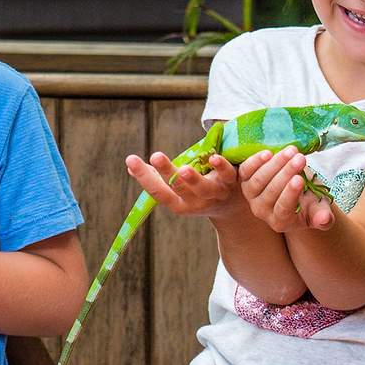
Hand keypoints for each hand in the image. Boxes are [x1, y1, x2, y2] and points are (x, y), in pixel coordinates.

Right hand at [125, 150, 241, 219]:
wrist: (234, 207)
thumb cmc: (198, 192)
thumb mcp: (178, 190)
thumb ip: (157, 178)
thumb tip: (129, 166)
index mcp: (179, 203)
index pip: (158, 192)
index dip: (144, 177)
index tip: (131, 159)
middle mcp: (195, 202)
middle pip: (179, 188)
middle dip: (166, 172)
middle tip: (155, 156)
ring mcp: (214, 194)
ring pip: (203, 188)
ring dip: (192, 179)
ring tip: (183, 169)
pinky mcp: (232, 183)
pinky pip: (227, 175)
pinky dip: (221, 167)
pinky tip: (213, 157)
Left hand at [239, 146, 334, 231]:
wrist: (296, 192)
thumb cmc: (309, 202)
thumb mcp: (319, 209)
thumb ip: (323, 216)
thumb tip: (325, 219)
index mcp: (281, 222)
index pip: (283, 209)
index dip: (290, 194)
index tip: (300, 179)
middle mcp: (262, 211)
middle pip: (271, 191)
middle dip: (286, 173)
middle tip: (300, 158)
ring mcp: (251, 196)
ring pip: (258, 180)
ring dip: (275, 164)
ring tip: (291, 151)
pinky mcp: (244, 181)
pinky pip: (245, 171)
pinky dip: (255, 161)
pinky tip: (269, 153)